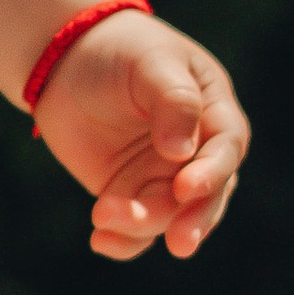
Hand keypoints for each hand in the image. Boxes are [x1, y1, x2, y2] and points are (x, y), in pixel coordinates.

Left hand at [31, 10, 248, 261]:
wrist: (68, 61)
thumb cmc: (121, 51)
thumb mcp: (150, 62)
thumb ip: (174, 100)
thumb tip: (181, 152)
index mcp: (214, 112)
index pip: (225, 148)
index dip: (211, 172)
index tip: (186, 188)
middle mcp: (197, 152)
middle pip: (207, 195)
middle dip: (194, 220)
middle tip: (181, 243)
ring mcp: (163, 177)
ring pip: (166, 216)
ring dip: (142, 224)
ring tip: (104, 215)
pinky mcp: (131, 194)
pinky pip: (134, 229)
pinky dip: (122, 240)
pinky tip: (101, 241)